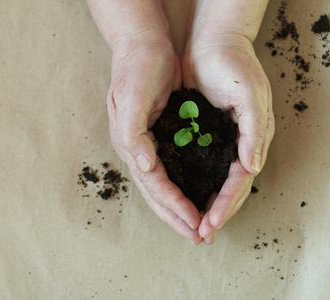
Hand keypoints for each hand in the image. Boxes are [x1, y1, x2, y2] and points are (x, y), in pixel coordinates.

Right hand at [107, 32, 202, 243]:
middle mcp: (138, 150)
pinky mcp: (162, 137)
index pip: (155, 184)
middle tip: (199, 237)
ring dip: (180, 209)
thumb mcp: (132, 96)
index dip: (174, 206)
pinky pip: (172, 170)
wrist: (141, 46)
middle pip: (157, 194)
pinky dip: (183, 188)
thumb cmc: (138, 68)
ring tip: (198, 226)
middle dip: (178, 218)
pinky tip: (195, 195)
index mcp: (130, 144)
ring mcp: (148, 145)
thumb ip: (132, 133)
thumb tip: (142, 166)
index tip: (196, 223)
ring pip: (164, 187)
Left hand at [182, 34, 274, 244]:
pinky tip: (186, 194)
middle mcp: (240, 145)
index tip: (210, 224)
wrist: (215, 43)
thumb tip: (253, 167)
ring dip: (207, 204)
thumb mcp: (250, 95)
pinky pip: (203, 165)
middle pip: (230, 188)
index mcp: (252, 139)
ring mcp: (224, 141)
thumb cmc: (235, 66)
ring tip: (194, 224)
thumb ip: (254, 131)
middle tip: (201, 235)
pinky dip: (196, 183)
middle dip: (217, 212)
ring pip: (216, 181)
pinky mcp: (207, 134)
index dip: (226, 204)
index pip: (239, 181)